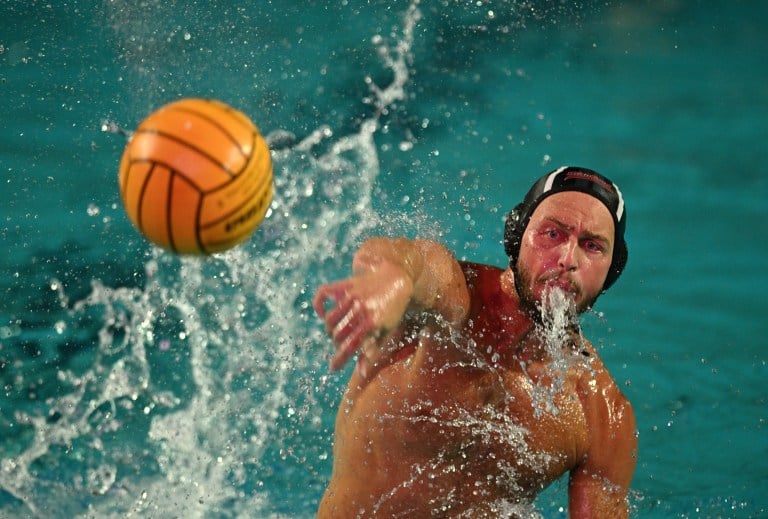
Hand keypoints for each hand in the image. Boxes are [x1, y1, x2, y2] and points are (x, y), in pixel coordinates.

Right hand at [313, 260, 413, 377]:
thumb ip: (371, 352)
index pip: (350, 347)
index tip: (333, 367)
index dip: (339, 359)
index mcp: (373, 323)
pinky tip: (322, 314)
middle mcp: (361, 309)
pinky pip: (322, 294)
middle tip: (341, 344)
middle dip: (337, 344)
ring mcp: (351, 296)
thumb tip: (361, 374)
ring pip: (329, 319)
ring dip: (330, 329)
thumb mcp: (385, 331)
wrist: (396, 279)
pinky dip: (318, 306)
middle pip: (336, 334)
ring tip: (336, 331)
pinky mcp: (346, 284)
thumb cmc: (392, 310)